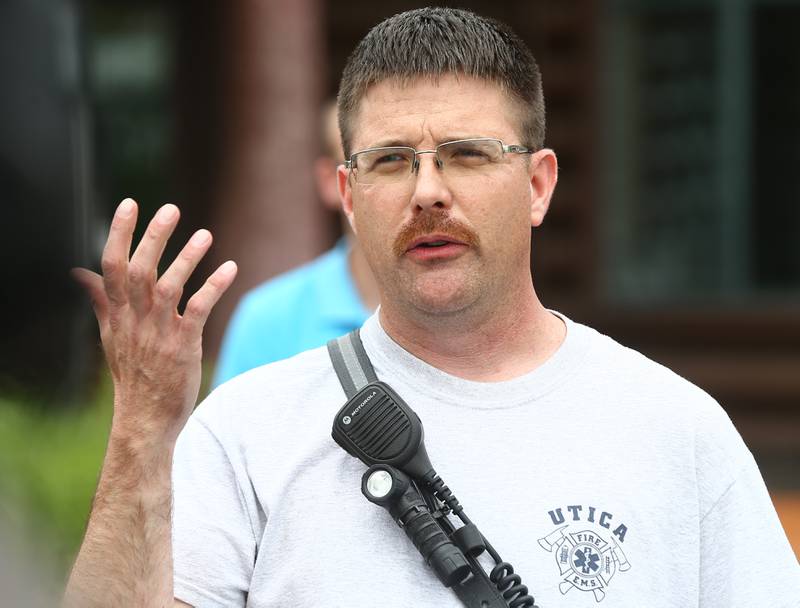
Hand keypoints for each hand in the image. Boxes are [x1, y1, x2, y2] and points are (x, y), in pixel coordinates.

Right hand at [72, 198, 236, 448]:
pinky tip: (230, 268)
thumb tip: (80, 273)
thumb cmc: (132, 373)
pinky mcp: (183, 347)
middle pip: (139, 271)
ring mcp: (159, 334)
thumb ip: (100, 300)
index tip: (131, 203)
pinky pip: (198, 311)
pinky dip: (213, 288)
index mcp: (116, 315)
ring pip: (169, 288)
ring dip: (187, 259)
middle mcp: (134, 321)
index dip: (120, 233)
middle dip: (153, 237)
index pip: (112, 267)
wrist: (144, 419)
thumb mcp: (110, 335)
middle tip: (170, 209)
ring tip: (204, 234)